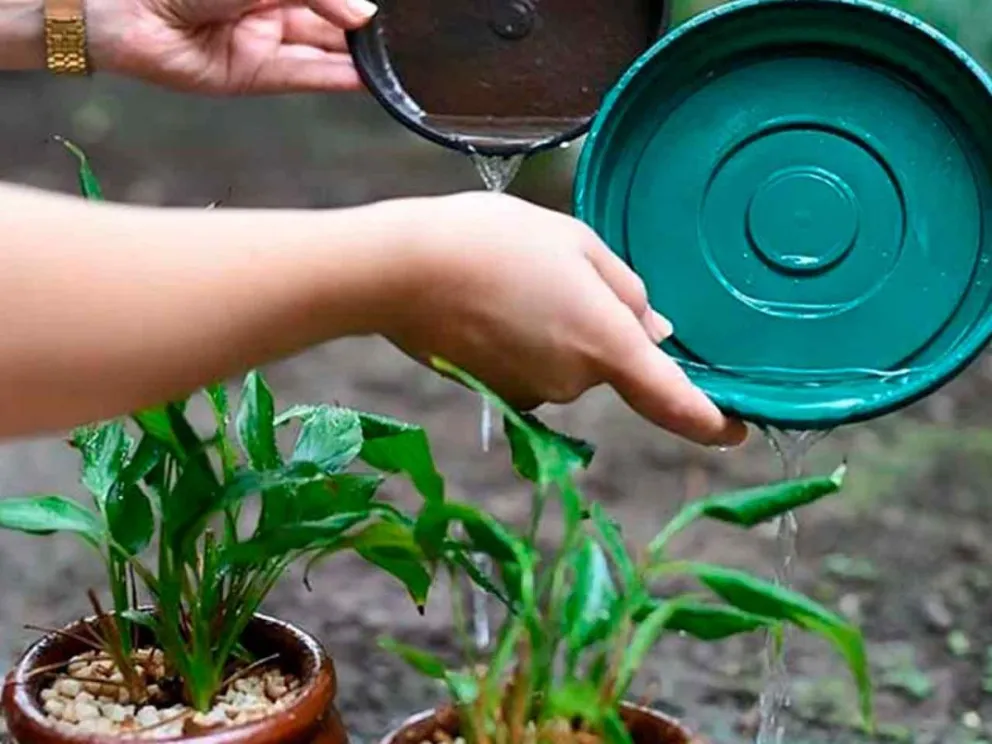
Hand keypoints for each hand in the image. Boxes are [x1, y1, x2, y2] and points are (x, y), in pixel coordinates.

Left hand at [87, 0, 377, 93]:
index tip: (384, 14)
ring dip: (356, 58)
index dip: (352, 4)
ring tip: (393, 61)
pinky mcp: (255, 75)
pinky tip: (367, 78)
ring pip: (321, 51)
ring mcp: (263, 42)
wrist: (125, 11)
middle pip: (327, 21)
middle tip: (397, 38)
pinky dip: (336, 79)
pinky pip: (304, 76)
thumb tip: (362, 15)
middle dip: (360, 30)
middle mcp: (269, 9)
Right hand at [384, 192, 748, 447]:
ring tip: (515, 280)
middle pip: (609, 364)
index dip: (712, 421)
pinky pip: (531, 369)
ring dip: (557, 331)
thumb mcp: (576, 242)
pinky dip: (524, 343)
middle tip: (558, 273)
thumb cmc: (493, 241)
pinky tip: (492, 304)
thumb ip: (627, 290)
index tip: (737, 430)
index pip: (673, 400)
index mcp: (605, 343)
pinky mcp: (497, 394)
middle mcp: (572, 382)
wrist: (401, 270)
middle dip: (598, 327)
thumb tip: (656, 330)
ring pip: (567, 364)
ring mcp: (531, 394)